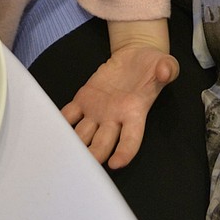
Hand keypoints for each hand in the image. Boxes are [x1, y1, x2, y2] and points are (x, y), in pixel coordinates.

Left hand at [62, 36, 178, 168]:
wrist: (136, 56)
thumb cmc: (153, 65)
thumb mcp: (165, 64)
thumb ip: (167, 68)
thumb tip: (165, 71)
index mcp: (135, 113)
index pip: (131, 139)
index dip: (124, 152)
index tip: (116, 163)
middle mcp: (114, 119)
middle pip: (102, 144)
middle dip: (93, 155)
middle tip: (84, 163)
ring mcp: (97, 112)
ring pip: (83, 134)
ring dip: (74, 143)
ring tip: (64, 149)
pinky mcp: (83, 99)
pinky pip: (69, 114)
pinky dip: (61, 120)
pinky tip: (52, 125)